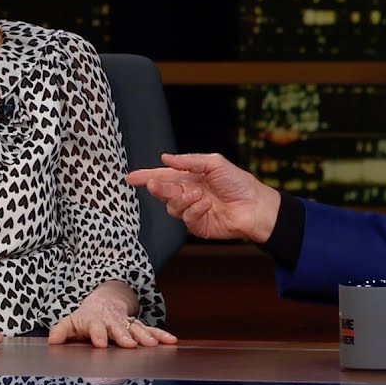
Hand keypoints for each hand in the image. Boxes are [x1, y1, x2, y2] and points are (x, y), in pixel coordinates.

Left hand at [48, 280, 177, 348]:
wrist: (105, 301)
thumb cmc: (86, 317)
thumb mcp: (70, 321)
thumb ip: (61, 331)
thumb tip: (52, 341)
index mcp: (95, 320)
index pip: (95, 327)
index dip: (97, 335)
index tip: (100, 344)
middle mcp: (112, 321)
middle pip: (118, 328)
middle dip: (124, 336)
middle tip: (130, 345)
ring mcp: (126, 323)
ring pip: (136, 328)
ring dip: (145, 336)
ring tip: (152, 345)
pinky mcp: (136, 326)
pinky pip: (150, 330)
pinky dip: (160, 335)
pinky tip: (171, 341)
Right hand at [126, 152, 281, 242]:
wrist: (255, 205)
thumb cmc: (238, 182)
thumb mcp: (214, 163)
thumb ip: (189, 161)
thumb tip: (165, 158)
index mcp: (190, 178)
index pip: (164, 176)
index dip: (147, 176)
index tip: (131, 177)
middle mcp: (188, 194)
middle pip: (163, 192)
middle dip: (157, 188)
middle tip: (155, 184)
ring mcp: (192, 211)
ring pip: (171, 206)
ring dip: (181, 199)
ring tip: (198, 195)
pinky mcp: (198, 225)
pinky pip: (186, 218)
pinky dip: (194, 210)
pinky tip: (206, 205)